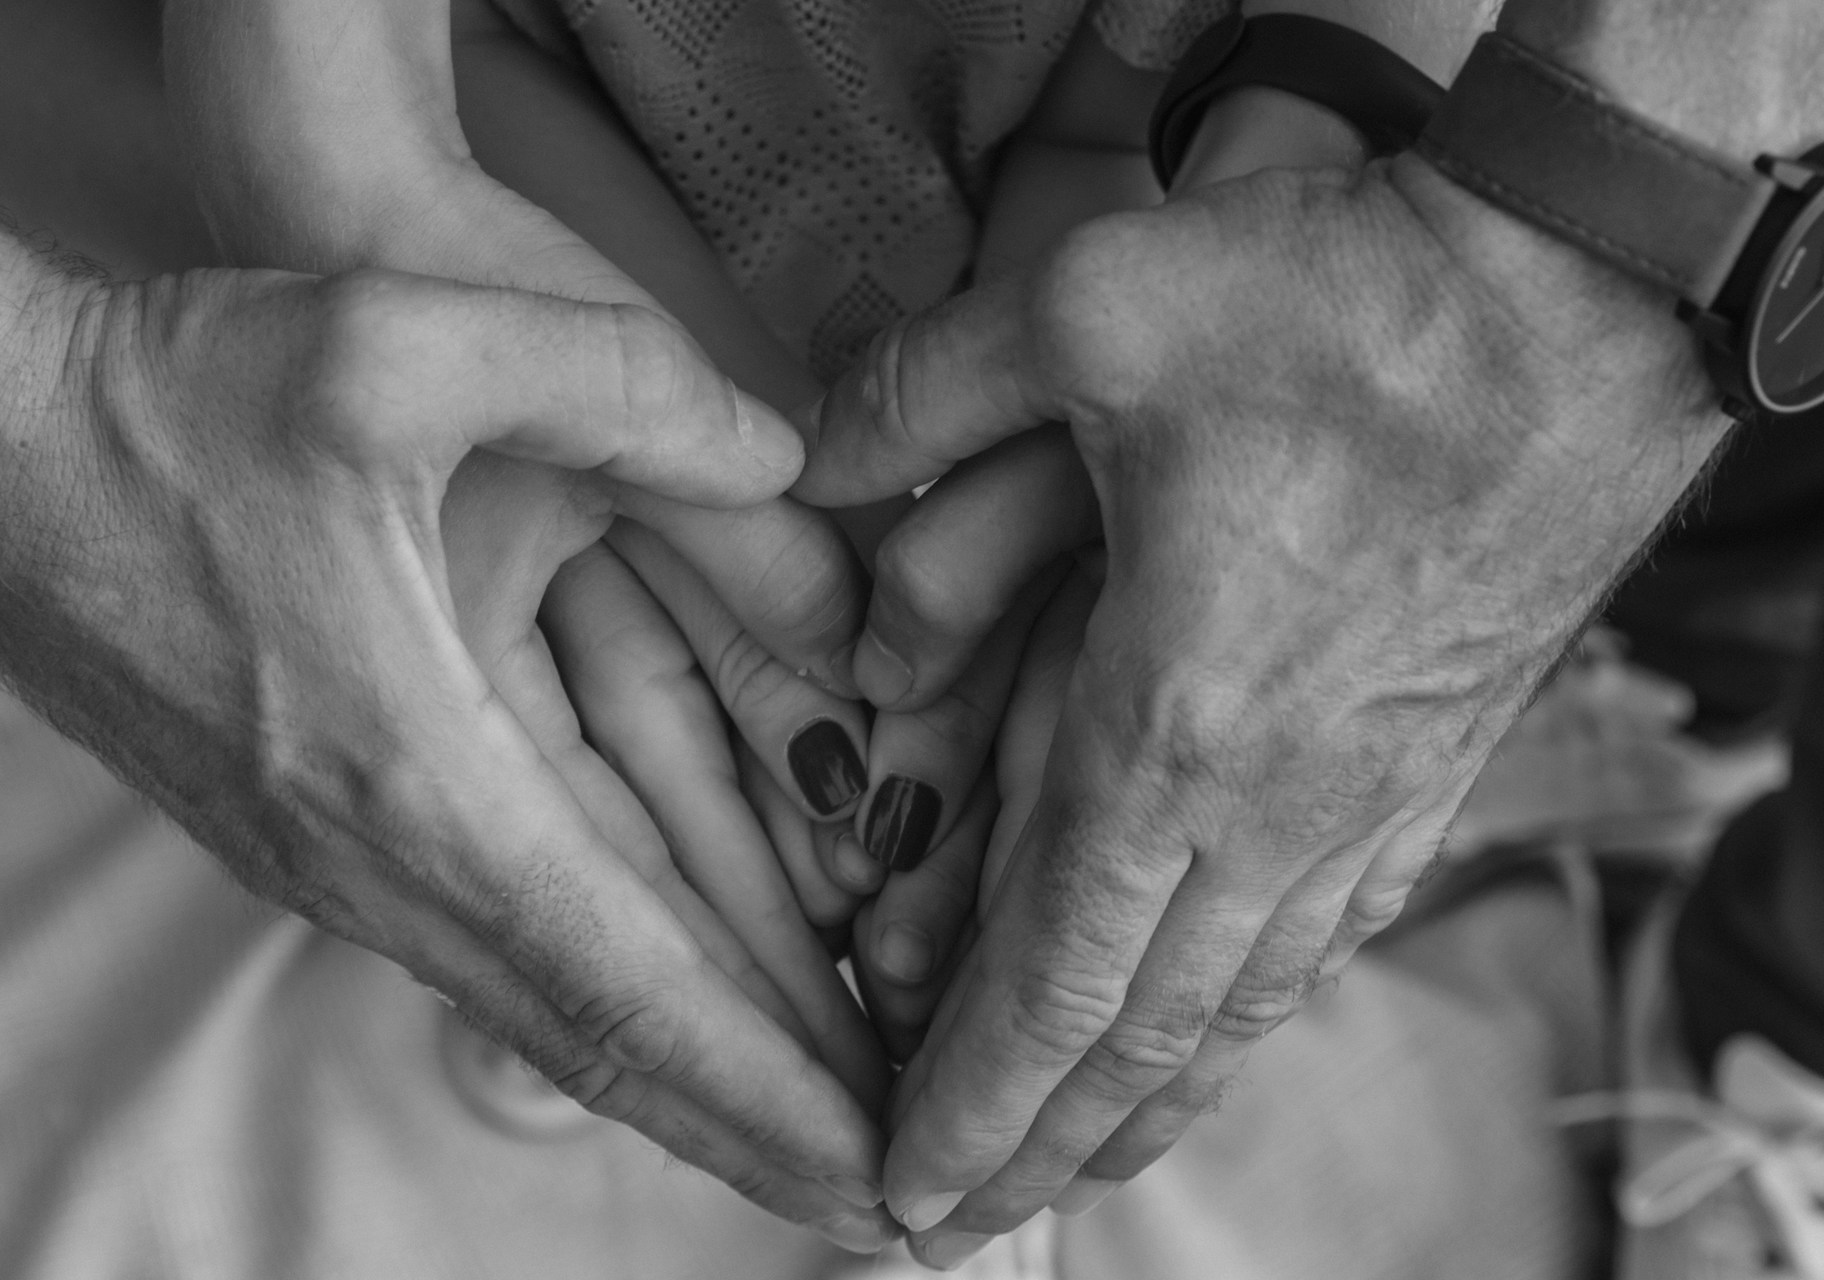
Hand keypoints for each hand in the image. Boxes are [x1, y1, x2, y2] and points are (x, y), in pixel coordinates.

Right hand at [0, 241, 893, 1245]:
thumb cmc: (161, 404)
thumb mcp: (397, 345)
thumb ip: (619, 380)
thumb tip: (786, 452)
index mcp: (421, 778)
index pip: (639, 983)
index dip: (778, 1082)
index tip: (883, 1167)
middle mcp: (384, 861)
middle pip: (613, 1041)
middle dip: (765, 1124)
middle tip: (898, 1197)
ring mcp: (347, 863)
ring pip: (562, 1011)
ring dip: (700, 1081)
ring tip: (823, 1130)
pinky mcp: (327, 831)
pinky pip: (509, 954)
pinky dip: (619, 1006)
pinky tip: (684, 1012)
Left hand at [796, 155, 1727, 1260]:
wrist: (1592, 292)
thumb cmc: (1352, 302)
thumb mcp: (1087, 306)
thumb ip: (920, 388)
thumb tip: (801, 451)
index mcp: (1174, 726)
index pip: (1046, 972)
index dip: (967, 1094)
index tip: (902, 1186)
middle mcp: (1277, 802)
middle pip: (1136, 1031)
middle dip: (1036, 1144)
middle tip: (954, 1225)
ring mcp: (1369, 794)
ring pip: (1240, 1004)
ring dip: (1146, 1105)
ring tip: (1077, 1170)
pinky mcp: (1433, 760)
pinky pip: (1325, 934)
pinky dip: (1248, 1013)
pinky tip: (1221, 1035)